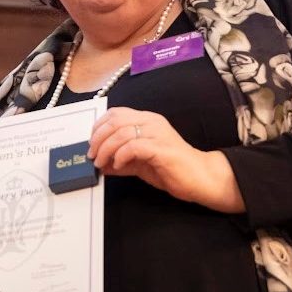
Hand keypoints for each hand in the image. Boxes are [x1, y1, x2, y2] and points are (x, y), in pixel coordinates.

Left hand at [88, 107, 241, 212]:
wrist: (200, 178)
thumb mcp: (139, 163)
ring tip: (102, 163)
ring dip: (106, 149)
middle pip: (115, 121)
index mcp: (147, 120)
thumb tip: (100, 164)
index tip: (91, 143)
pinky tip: (119, 165)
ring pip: (121, 132)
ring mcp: (158, 133)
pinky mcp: (161, 148)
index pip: (116, 113)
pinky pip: (134, 146)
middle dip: (98, 139)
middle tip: (92, 155)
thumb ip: (120, 160)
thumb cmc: (171, 168)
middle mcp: (152, 122)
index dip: (99, 126)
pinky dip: (121, 156)